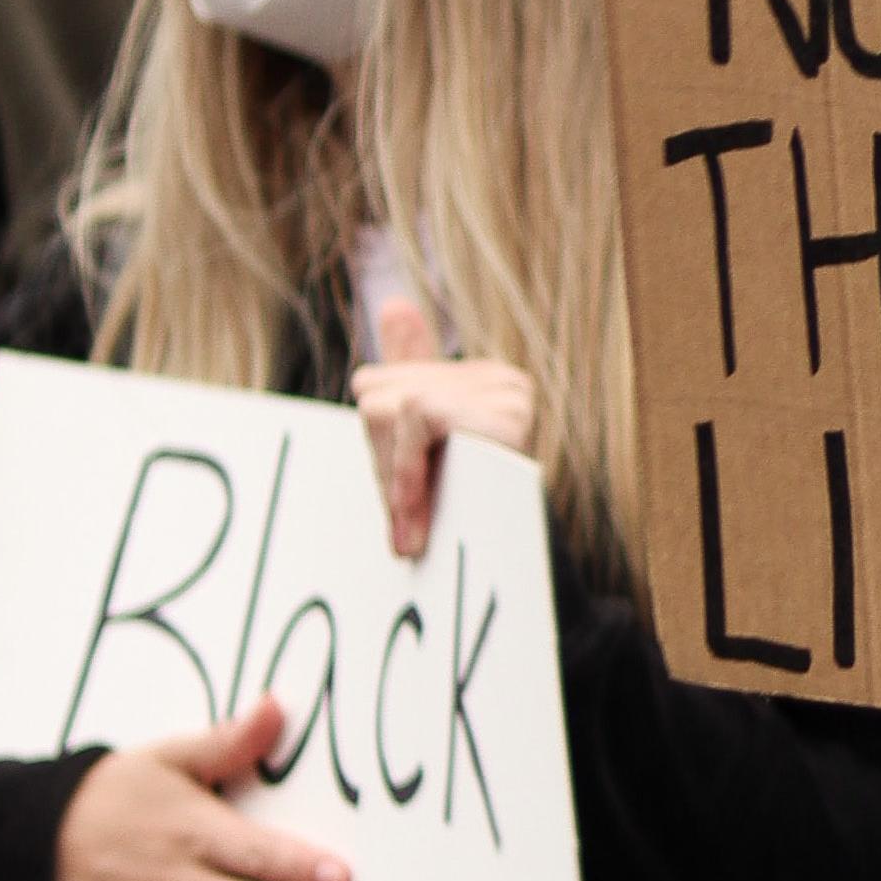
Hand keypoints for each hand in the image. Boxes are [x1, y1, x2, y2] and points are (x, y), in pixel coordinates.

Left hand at [349, 295, 534, 557]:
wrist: (501, 577)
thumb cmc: (459, 523)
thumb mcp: (418, 461)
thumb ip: (407, 386)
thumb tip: (394, 302)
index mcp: (478, 382)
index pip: (376, 387)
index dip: (375, 455)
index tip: (402, 507)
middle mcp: (498, 379)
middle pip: (375, 392)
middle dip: (379, 466)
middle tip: (406, 522)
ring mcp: (506, 393)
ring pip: (387, 407)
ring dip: (392, 479)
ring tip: (413, 529)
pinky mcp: (505, 413)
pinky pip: (417, 416)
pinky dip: (406, 471)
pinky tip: (416, 518)